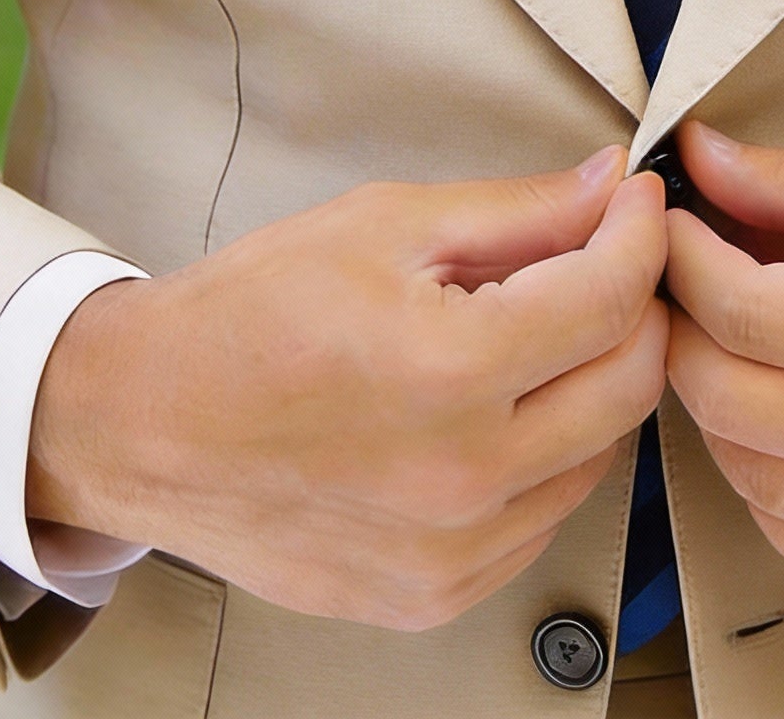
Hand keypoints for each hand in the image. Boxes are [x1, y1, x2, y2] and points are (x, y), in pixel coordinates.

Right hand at [28, 149, 668, 630]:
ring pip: (600, 455)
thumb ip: (518, 211)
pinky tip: (495, 408)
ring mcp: (450, 553)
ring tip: (534, 332)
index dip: (641, 234)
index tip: (636, 202)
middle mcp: (461, 479)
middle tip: (602, 258)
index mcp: (447, 372)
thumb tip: (610, 187)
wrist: (142, 423)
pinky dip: (547, 455)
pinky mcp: (434, 595)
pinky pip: (543, 517)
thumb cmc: (249, 315)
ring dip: (592, 382)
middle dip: (635, 306)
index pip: (611, 299)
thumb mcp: (384, 224)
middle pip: (631, 384)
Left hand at [663, 123, 783, 609]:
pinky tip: (779, 426)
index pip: (745, 310)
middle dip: (683, 327)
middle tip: (683, 280)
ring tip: (729, 345)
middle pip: (729, 397)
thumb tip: (703, 158)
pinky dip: (768, 485)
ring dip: (716, 405)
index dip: (684, 259)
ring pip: (752, 478)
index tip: (670, 223)